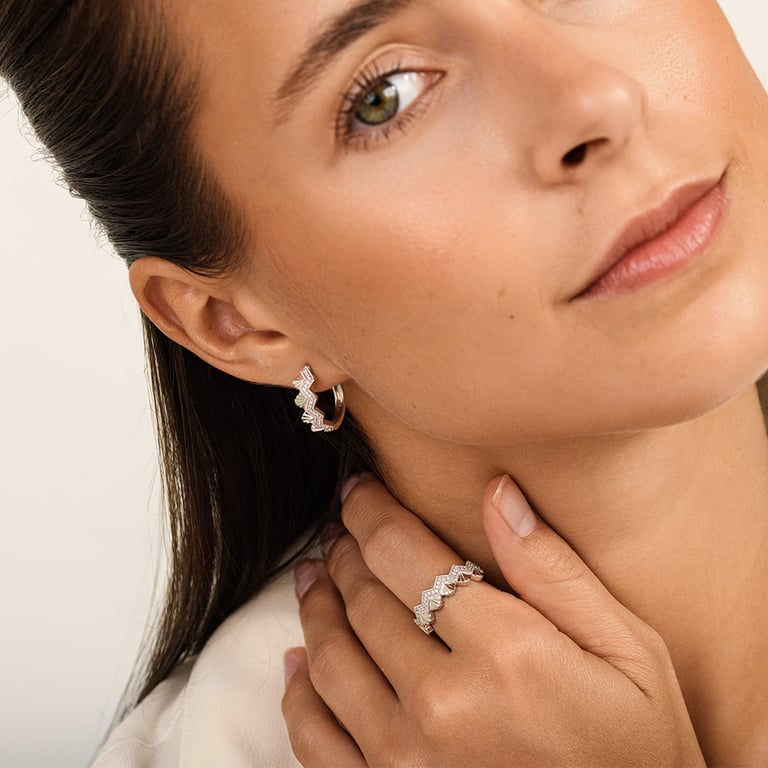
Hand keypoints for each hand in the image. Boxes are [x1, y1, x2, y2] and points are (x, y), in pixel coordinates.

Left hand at [282, 475, 705, 766]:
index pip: (403, 554)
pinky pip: (314, 738)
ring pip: (328, 659)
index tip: (358, 491)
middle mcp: (443, 706)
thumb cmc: (638, 752)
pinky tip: (299, 660)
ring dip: (316, 606)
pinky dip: (298, 691)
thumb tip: (498, 492)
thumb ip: (554, 571)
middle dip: (345, 551)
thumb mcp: (629, 654)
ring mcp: (404, 761)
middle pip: (363, 600)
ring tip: (315, 575)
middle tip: (340, 530)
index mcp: (505, 653)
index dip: (370, 511)